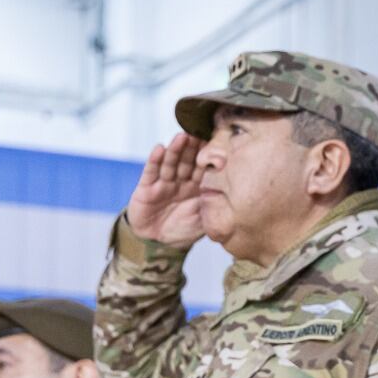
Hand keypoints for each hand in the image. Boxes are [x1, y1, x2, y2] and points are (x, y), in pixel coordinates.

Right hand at [127, 133, 205, 247]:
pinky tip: (159, 149)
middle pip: (187, 161)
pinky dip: (155, 160)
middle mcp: (180, 182)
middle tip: (199, 132)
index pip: (203, 168)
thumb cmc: (183, 232)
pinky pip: (151, 172)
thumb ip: (213, 208)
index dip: (208, 156)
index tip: (216, 143)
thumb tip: (230, 197)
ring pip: (170, 163)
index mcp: (196, 188)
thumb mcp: (203, 221)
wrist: (158, 245)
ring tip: (181, 137)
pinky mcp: (146, 188)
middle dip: (192, 147)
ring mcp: (163, 183)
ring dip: (175, 150)